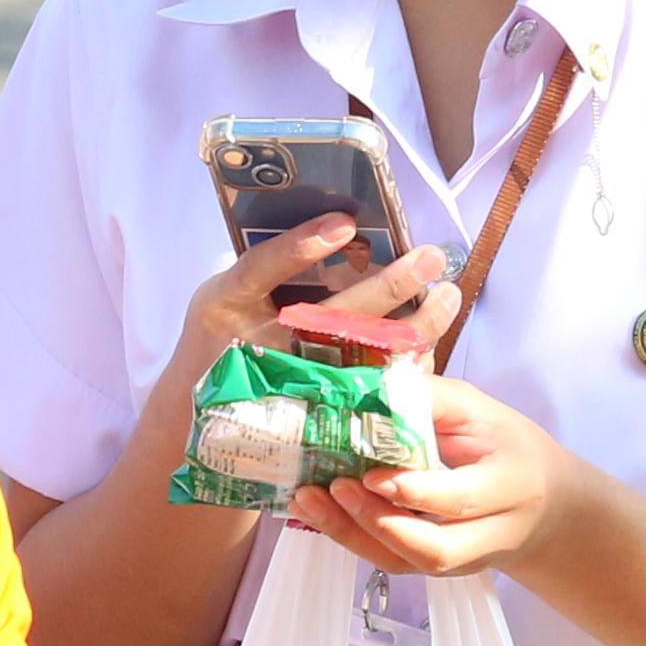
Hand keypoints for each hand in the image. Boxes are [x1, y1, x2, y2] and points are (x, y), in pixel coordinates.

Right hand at [165, 222, 460, 395]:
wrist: (198, 422)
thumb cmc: (219, 343)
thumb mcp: (222, 298)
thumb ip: (267, 270)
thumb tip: (343, 230)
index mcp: (227, 306)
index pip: (264, 268)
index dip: (303, 246)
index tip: (345, 223)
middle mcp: (260, 347)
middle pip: (333, 315)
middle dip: (390, 284)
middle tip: (431, 257)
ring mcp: (292, 386)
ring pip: (364, 356)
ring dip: (416, 326)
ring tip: (447, 295)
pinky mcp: (318, 417)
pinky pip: (371, 390)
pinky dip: (405, 366)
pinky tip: (431, 341)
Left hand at [292, 370, 563, 578]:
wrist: (545, 507)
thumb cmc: (508, 448)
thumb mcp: (482, 412)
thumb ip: (433, 400)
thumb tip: (374, 386)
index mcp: (509, 487)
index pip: (460, 500)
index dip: (415, 491)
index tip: (373, 473)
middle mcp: (489, 536)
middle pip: (433, 549)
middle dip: (378, 522)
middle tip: (336, 487)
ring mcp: (462, 561)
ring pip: (407, 563)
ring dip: (354, 535)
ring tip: (311, 500)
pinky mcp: (438, 569)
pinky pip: (392, 562)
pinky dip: (352, 538)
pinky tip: (319, 512)